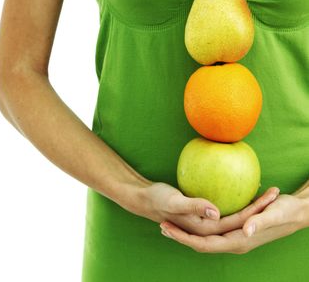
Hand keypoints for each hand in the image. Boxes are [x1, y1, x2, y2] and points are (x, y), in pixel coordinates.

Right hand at [117, 182, 278, 235]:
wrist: (143, 199)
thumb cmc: (157, 199)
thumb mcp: (174, 201)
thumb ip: (194, 206)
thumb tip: (215, 211)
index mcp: (204, 229)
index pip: (236, 221)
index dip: (254, 211)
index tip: (268, 197)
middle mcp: (208, 228)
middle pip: (240, 220)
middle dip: (258, 209)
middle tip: (274, 192)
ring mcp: (205, 222)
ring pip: (234, 216)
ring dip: (250, 206)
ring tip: (264, 192)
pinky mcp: (203, 215)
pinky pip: (224, 209)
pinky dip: (235, 202)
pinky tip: (241, 188)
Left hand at [159, 191, 308, 253]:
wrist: (298, 212)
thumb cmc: (287, 211)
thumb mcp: (275, 213)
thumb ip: (259, 222)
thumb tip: (244, 230)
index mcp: (239, 241)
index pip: (205, 245)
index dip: (184, 238)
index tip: (166, 229)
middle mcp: (234, 242)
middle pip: (200, 245)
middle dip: (180, 238)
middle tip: (161, 226)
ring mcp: (234, 238)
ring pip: (204, 240)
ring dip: (186, 234)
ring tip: (168, 224)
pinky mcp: (235, 231)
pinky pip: (212, 233)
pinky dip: (197, 229)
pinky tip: (188, 219)